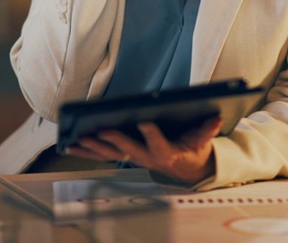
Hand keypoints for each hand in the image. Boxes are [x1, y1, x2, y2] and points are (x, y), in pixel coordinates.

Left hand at [67, 116, 220, 184]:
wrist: (187, 170)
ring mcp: (133, 158)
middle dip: (113, 140)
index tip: (144, 121)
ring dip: (92, 147)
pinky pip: (103, 155)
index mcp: (166, 153)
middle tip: (99, 130)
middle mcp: (147, 157)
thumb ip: (208, 129)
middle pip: (128, 149)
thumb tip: (216, 117)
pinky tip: (70, 145)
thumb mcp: (203, 141)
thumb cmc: (192, 151)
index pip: (159, 143)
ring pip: (110, 154)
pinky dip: (86, 150)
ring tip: (74, 140)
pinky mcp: (125, 156)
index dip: (151, 133)